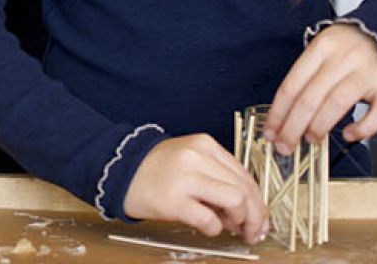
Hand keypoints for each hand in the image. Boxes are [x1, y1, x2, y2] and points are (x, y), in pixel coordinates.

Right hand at [122, 134, 267, 242]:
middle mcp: (196, 157)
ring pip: (235, 200)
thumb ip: (217, 176)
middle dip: (255, 215)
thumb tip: (248, 207)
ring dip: (239, 220)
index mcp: (204, 145)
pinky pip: (209, 219)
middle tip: (252, 231)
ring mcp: (184, 178)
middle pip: (245, 188)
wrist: (118, 172)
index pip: (245, 174)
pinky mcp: (172, 200)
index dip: (258, 201)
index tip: (259, 218)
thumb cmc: (156, 170)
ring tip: (230, 227)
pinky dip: (214, 228)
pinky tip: (207, 227)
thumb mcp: (190, 161)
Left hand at [265, 23, 376, 154]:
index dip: (278, 114)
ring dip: (319, 127)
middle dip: (292, 128)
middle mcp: (344, 58)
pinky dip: (362, 129)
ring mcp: (368, 72)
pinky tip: (349, 135)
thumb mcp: (322, 51)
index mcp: (322, 47)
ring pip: (336, 104)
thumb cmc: (347, 48)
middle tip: (285, 146)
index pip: (291, 86)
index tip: (269, 133)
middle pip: (310, 98)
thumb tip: (284, 118)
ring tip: (311, 139)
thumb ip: (306, 78)